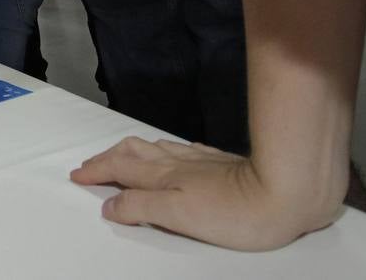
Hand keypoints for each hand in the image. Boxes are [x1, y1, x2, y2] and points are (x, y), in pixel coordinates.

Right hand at [70, 138, 339, 250]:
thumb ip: (142, 208)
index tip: (78, 176)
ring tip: (120, 157)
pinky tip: (171, 155)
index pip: (120, 169)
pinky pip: (180, 151)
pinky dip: (162, 152)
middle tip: (91, 166)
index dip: (97, 172)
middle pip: (132, 152)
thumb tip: (110, 204)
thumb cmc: (236, 212)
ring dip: (130, 152)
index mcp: (163, 177)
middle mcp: (176, 163)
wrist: (287, 191)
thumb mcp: (180, 216)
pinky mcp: (221, 163)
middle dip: (107, 158)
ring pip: (154, 149)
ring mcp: (199, 160)